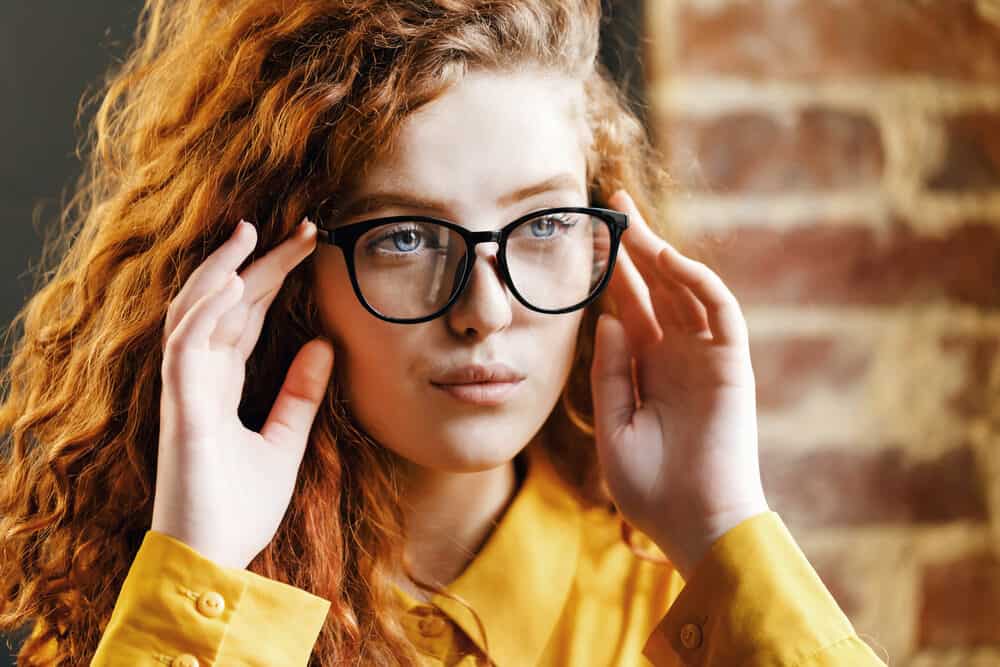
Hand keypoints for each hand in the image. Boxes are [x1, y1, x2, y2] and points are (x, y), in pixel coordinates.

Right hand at [152, 218, 333, 569]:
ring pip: (196, 313)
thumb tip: (324, 347)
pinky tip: (231, 282)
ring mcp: (185, 391)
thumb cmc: (239, 508)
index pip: (245, 317)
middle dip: (260, 262)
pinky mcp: (181, 409)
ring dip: (223, 270)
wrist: (213, 563)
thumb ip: (299, 396)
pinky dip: (205, 311)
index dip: (271, 278)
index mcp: (220, 385)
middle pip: (226, 305)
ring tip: (252, 233)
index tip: (307, 245)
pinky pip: (186, 348)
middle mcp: (199, 379)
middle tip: (300, 226)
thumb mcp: (284, 444)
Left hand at [590, 190, 768, 580]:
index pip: (630, 307)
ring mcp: (706, 358)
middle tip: (616, 204)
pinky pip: (721, 313)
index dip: (613, 272)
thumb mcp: (614, 425)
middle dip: (637, 247)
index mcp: (647, 369)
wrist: (693, 524)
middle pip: (658, 288)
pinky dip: (700, 284)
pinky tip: (671, 260)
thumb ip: (610, 371)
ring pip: (687, 291)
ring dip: (663, 255)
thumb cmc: (651, 487)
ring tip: (633, 221)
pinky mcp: (732, 365)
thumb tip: (605, 318)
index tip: (592, 237)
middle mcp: (676, 356)